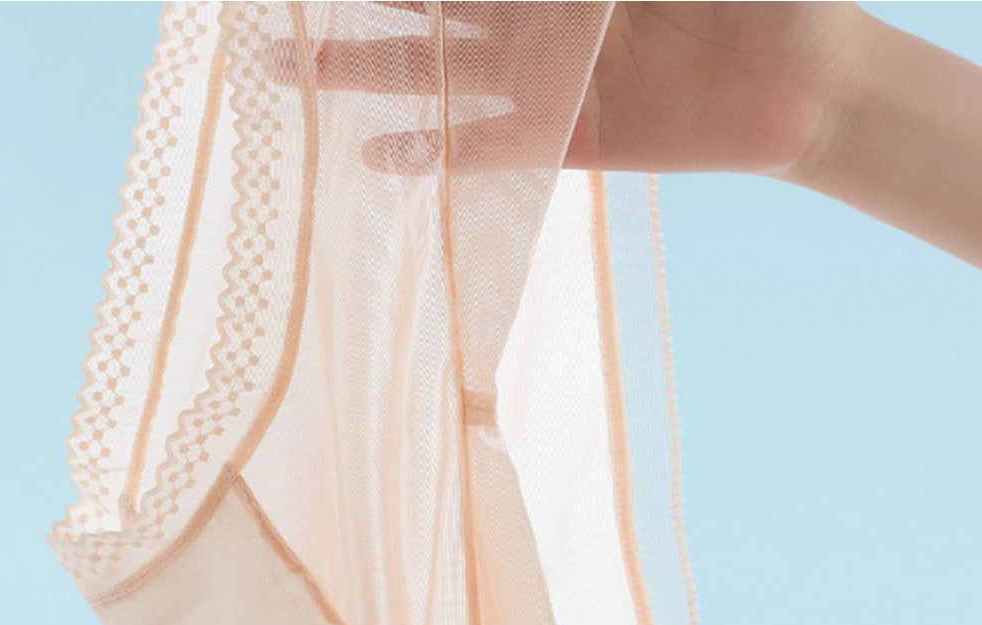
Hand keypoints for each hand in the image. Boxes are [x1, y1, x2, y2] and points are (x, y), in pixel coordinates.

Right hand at [263, 2, 859, 177]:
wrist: (799, 74)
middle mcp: (533, 18)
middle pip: (422, 7)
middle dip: (353, 6)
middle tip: (276, 12)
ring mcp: (541, 81)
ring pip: (434, 75)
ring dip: (364, 75)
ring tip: (291, 78)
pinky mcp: (562, 140)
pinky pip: (485, 151)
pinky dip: (434, 156)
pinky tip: (375, 158)